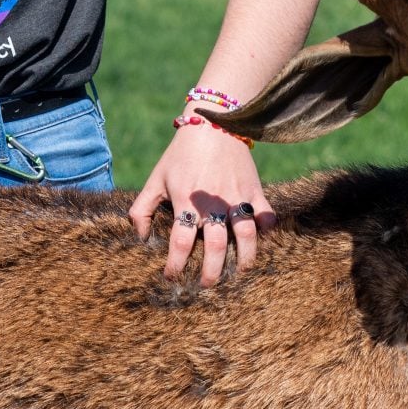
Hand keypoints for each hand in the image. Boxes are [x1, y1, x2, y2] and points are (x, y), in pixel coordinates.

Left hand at [129, 121, 274, 286]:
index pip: (180, 242)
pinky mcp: (254, 189)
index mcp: (186, 201)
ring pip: (246, 235)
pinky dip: (267, 230)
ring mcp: (236, 196)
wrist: (213, 123)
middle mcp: (213, 203)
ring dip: (244, 259)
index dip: (175, 265)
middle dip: (211, 272)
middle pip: (214, 247)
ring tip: (239, 272)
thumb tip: (140, 237)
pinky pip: (266, 214)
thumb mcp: (156, 178)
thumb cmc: (180, 154)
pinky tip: (262, 240)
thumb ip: (143, 208)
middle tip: (207, 285)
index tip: (171, 277)